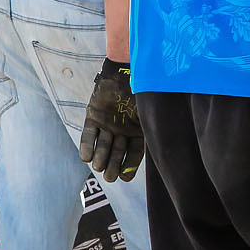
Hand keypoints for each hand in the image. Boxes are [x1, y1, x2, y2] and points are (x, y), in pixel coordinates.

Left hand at [79, 60, 142, 182]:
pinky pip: (89, 134)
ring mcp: (107, 123)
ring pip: (104, 145)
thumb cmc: (142, 90)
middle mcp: (122, 129)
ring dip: (100, 158)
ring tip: (98, 168)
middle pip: (118, 152)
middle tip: (109, 178)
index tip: (125, 179)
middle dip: (113, 166)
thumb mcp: (150, 112)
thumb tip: (163, 149)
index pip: (134, 153)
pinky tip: (85, 158)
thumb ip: (153, 129)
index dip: (129, 167)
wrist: (125, 70)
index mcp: (138, 130)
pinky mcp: (93, 116)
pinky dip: (87, 145)